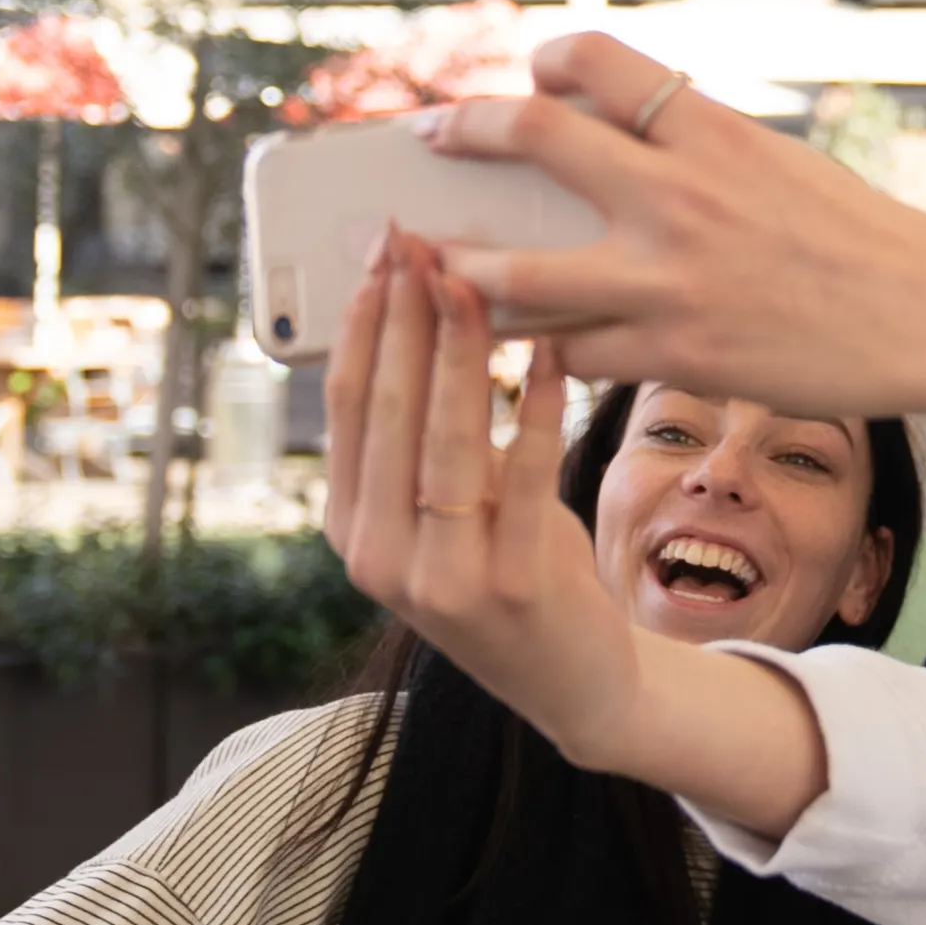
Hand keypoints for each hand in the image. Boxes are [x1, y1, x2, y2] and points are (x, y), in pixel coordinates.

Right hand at [319, 241, 645, 765]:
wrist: (579, 684)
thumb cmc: (516, 567)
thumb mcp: (450, 507)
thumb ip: (427, 435)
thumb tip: (425, 308)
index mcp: (351, 529)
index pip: (346, 407)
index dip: (360, 322)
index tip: (382, 252)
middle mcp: (380, 559)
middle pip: (387, 412)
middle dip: (402, 316)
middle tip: (420, 240)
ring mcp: (441, 582)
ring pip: (445, 440)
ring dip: (458, 349)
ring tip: (473, 279)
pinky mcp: (512, 591)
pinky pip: (523, 474)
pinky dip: (536, 405)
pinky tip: (549, 350)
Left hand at [416, 34, 925, 419]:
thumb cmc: (857, 239)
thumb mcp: (777, 164)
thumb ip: (691, 151)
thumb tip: (601, 147)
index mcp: (712, 130)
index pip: (596, 60)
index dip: (542, 60)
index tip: (522, 77)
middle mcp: (682, 193)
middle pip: (531, 137)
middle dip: (459, 133)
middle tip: (424, 142)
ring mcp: (672, 279)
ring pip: (519, 275)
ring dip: (463, 272)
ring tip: (433, 268)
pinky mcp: (679, 354)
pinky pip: (574, 354)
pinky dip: (546, 349)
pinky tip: (532, 347)